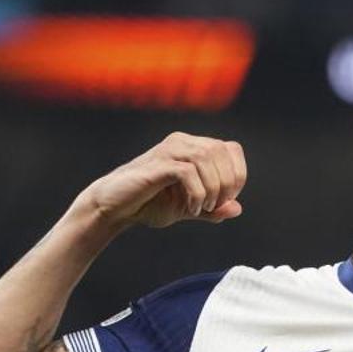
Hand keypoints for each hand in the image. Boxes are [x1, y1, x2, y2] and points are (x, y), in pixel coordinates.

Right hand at [80, 132, 246, 228]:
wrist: (114, 207)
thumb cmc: (150, 204)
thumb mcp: (189, 208)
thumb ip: (213, 208)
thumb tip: (238, 209)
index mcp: (193, 147)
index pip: (231, 149)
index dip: (237, 174)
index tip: (226, 199)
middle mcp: (182, 142)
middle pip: (221, 151)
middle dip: (228, 182)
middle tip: (216, 205)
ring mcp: (168, 150)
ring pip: (206, 157)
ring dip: (213, 187)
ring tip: (203, 207)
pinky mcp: (157, 164)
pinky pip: (188, 171)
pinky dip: (197, 193)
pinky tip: (192, 208)